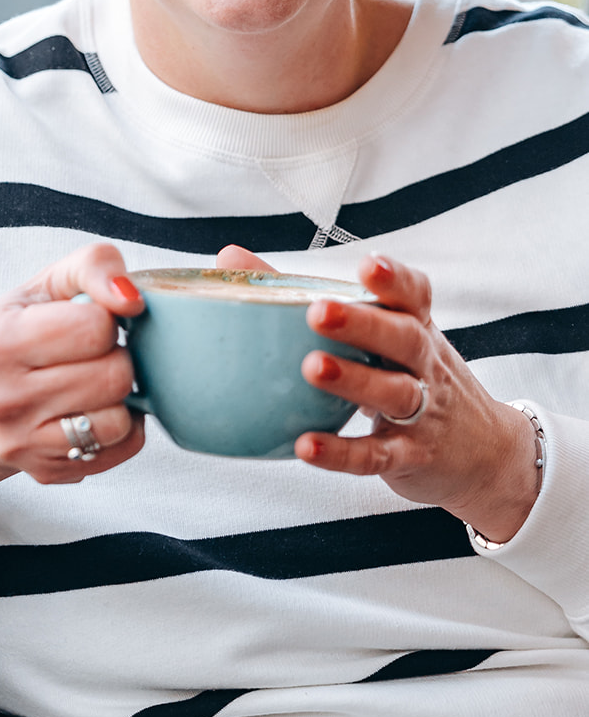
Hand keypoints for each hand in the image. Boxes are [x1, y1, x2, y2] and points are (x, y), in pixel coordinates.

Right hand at [0, 244, 145, 499]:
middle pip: (114, 376)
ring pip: (119, 420)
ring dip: (122, 397)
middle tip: (97, 354)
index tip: (89, 321)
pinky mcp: (45, 472)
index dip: (106, 319)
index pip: (95, 327)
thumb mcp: (46, 284)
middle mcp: (3, 400)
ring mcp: (22, 444)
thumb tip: (132, 298)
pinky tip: (97, 409)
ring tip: (97, 381)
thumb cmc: (19, 329)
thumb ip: (94, 266)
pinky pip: (122, 449)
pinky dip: (123, 427)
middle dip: (118, 357)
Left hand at [298, 252, 539, 542]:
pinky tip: (306, 446)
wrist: (486, 454)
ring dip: (354, 381)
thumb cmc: (415, 378)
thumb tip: (230, 259)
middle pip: (403, 338)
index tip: (368, 265)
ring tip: (312, 368)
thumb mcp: (384, 337)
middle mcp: (424, 365)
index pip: (413, 296)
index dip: (394, 279)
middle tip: (319, 311)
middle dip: (363, 324)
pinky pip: (376, 455)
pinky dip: (342, 452)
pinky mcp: (410, 457)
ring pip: (394, 393)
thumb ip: (312, 297)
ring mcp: (422, 413)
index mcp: (416, 327)